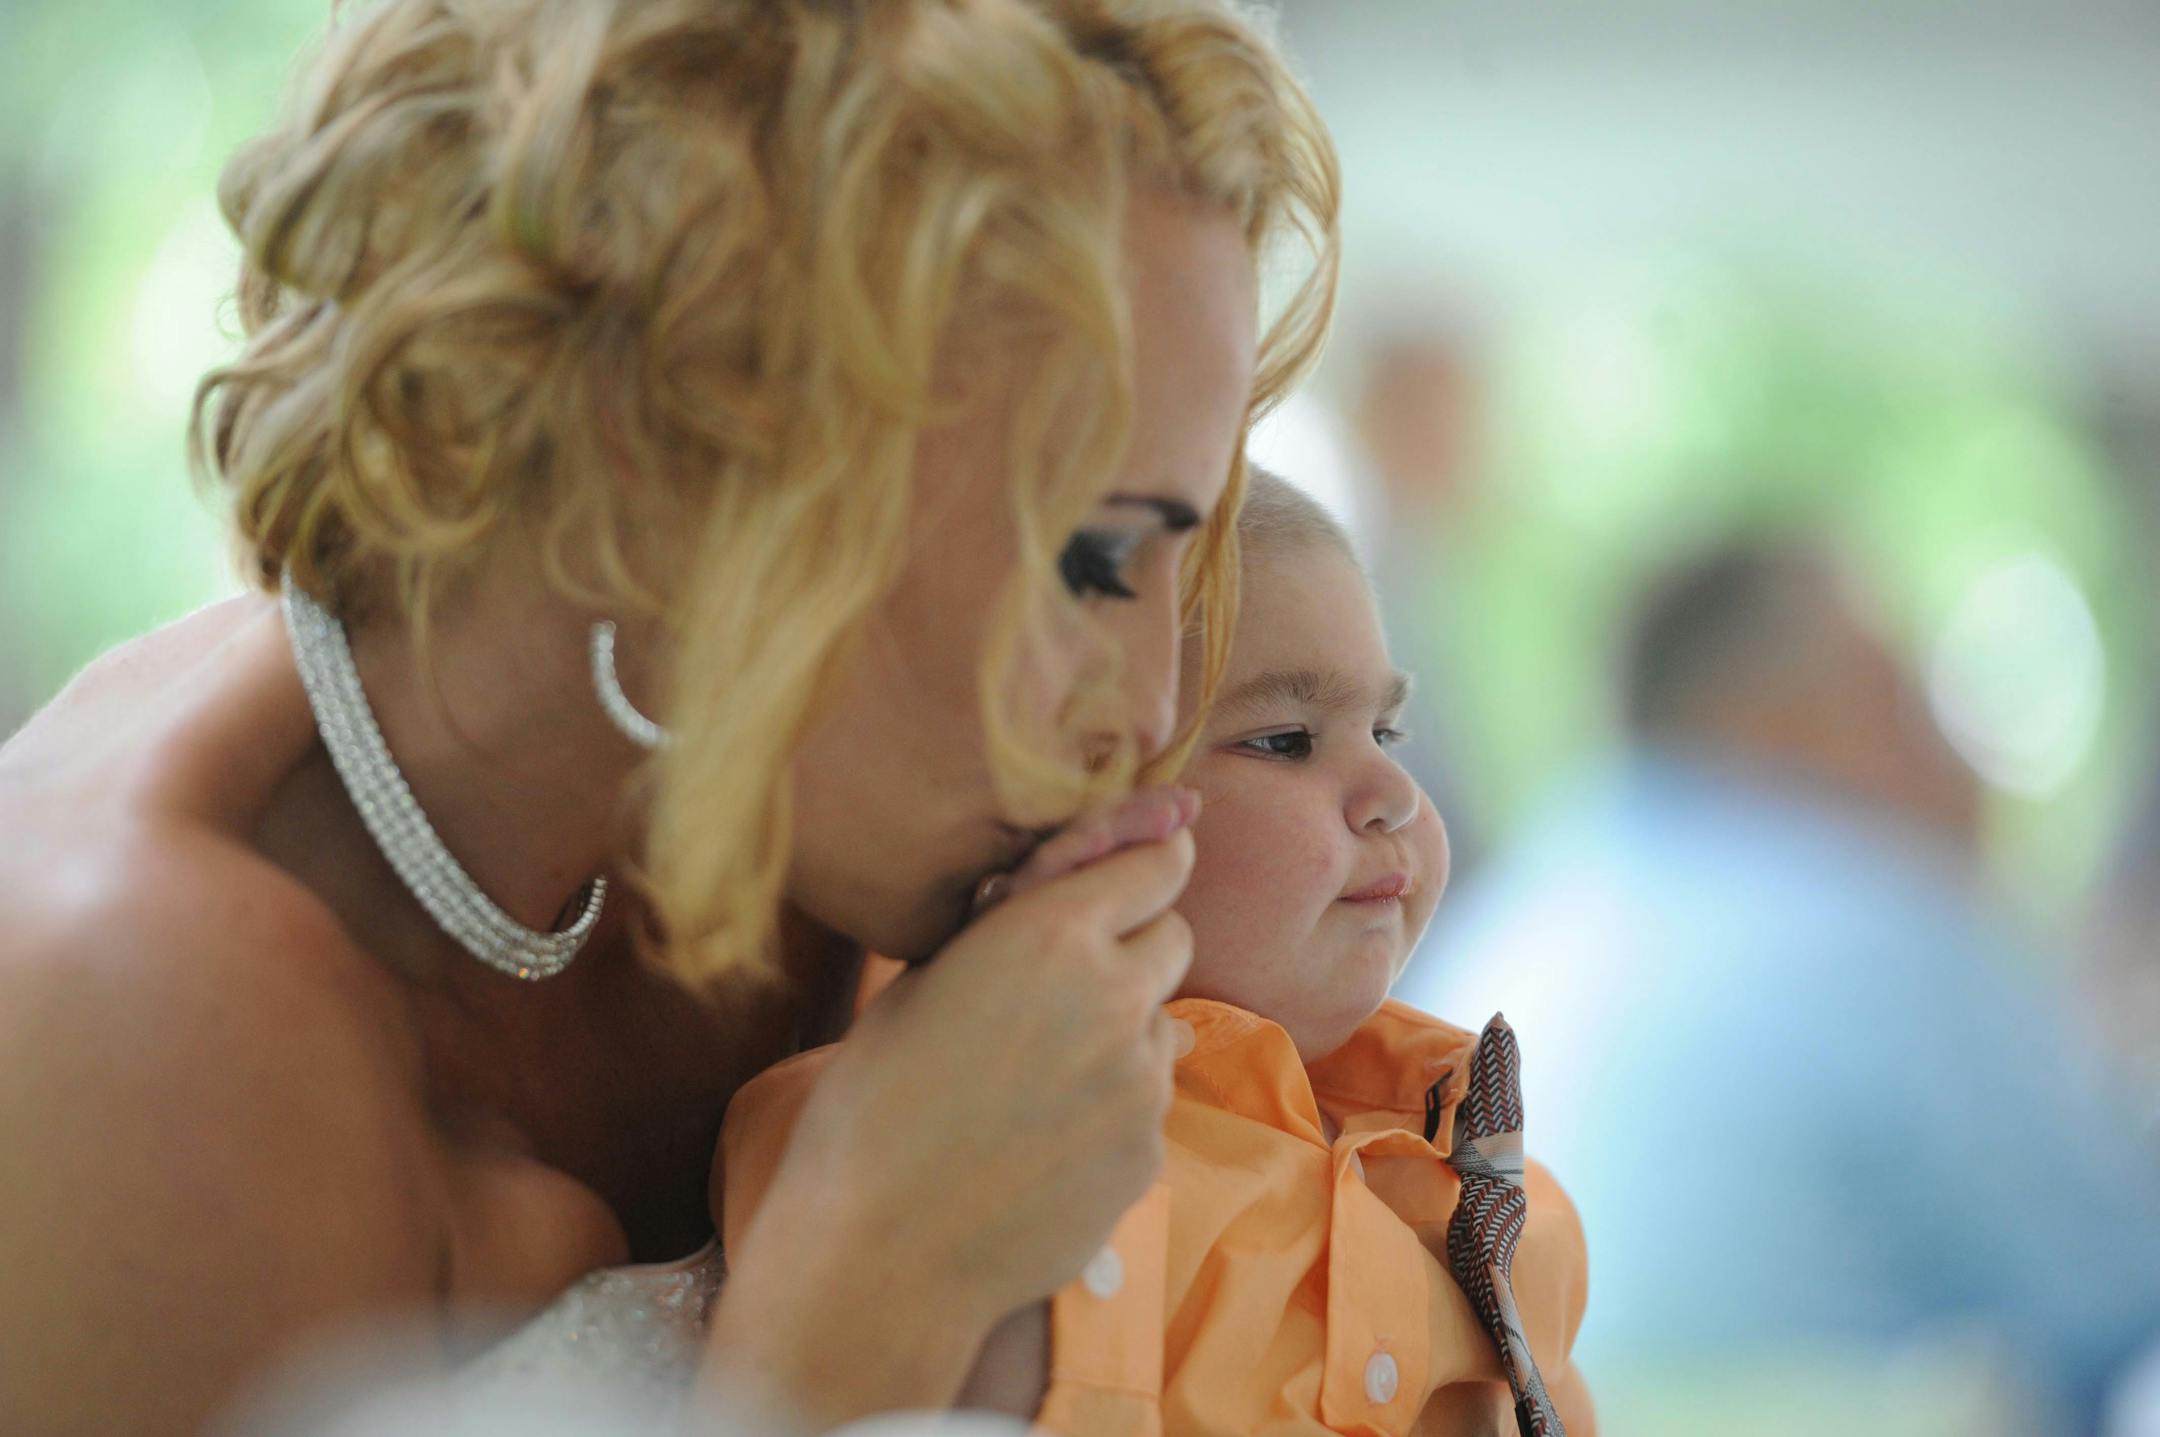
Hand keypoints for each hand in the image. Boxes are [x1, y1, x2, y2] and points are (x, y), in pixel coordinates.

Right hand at [724, 790, 1199, 1369]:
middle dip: (1134, 944)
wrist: (881, 1248)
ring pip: (1163, 1023)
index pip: (1157, 865)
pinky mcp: (1148, 1152)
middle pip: (1174, 937)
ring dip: (1122, 1029)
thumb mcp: (921, 983)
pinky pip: (1148, 1101)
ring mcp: (1143, 1082)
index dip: (1147, 862)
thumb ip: (1006, 932)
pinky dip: (1112, 1104)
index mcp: (1053, 935)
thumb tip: (1055, 905)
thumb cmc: (873, 1103)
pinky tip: (1044, 1136)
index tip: (1139, 868)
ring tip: (1039, 1075)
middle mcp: (1117, 998)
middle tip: (1071, 977)